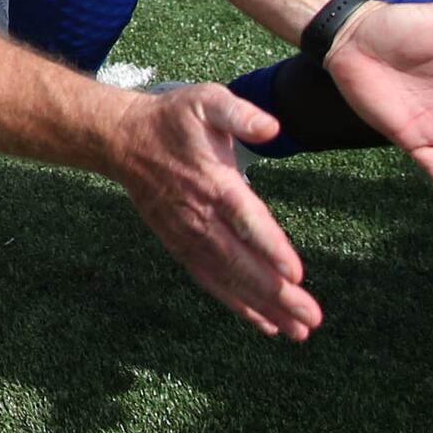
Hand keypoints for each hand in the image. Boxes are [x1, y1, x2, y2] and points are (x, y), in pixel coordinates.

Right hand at [106, 84, 320, 339]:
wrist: (122, 140)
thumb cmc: (172, 119)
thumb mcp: (207, 100)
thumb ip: (240, 114)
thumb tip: (271, 128)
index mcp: (213, 182)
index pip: (245, 220)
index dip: (270, 248)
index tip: (296, 275)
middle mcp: (200, 216)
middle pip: (241, 261)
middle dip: (276, 293)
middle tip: (310, 319)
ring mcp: (188, 235)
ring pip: (228, 278)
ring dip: (262, 307)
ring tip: (296, 331)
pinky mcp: (180, 245)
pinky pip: (210, 280)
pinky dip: (236, 304)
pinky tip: (263, 323)